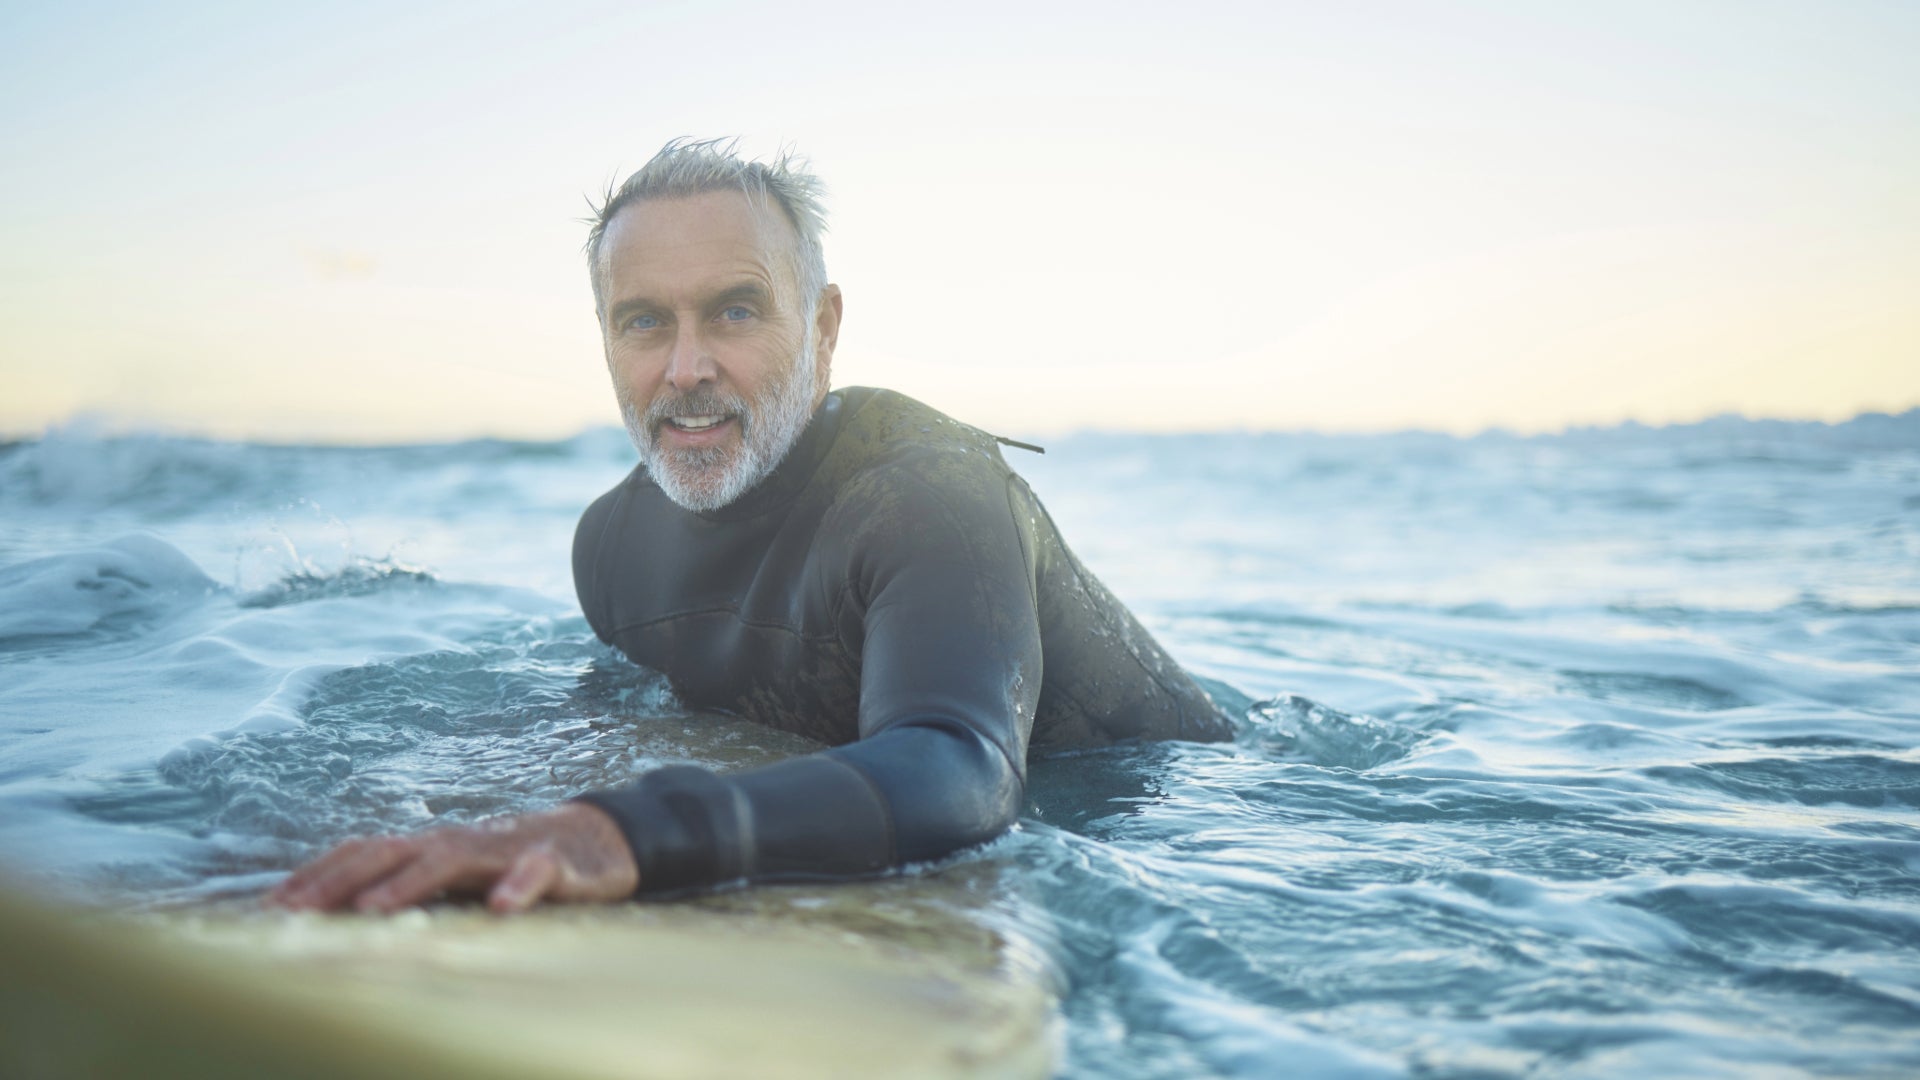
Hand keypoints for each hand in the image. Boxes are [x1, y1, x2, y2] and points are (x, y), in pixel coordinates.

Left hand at [267, 803, 638, 913]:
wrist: (595, 841)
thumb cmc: (515, 866)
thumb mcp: (458, 879)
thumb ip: (412, 889)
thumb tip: (342, 915)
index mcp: (431, 847)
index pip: (364, 852)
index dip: (319, 874)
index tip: (273, 905)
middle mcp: (459, 842)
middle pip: (391, 850)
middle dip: (340, 879)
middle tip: (298, 911)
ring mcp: (504, 849)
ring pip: (451, 856)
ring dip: (408, 881)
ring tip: (371, 909)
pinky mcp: (554, 863)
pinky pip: (536, 872)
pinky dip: (517, 886)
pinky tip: (501, 908)